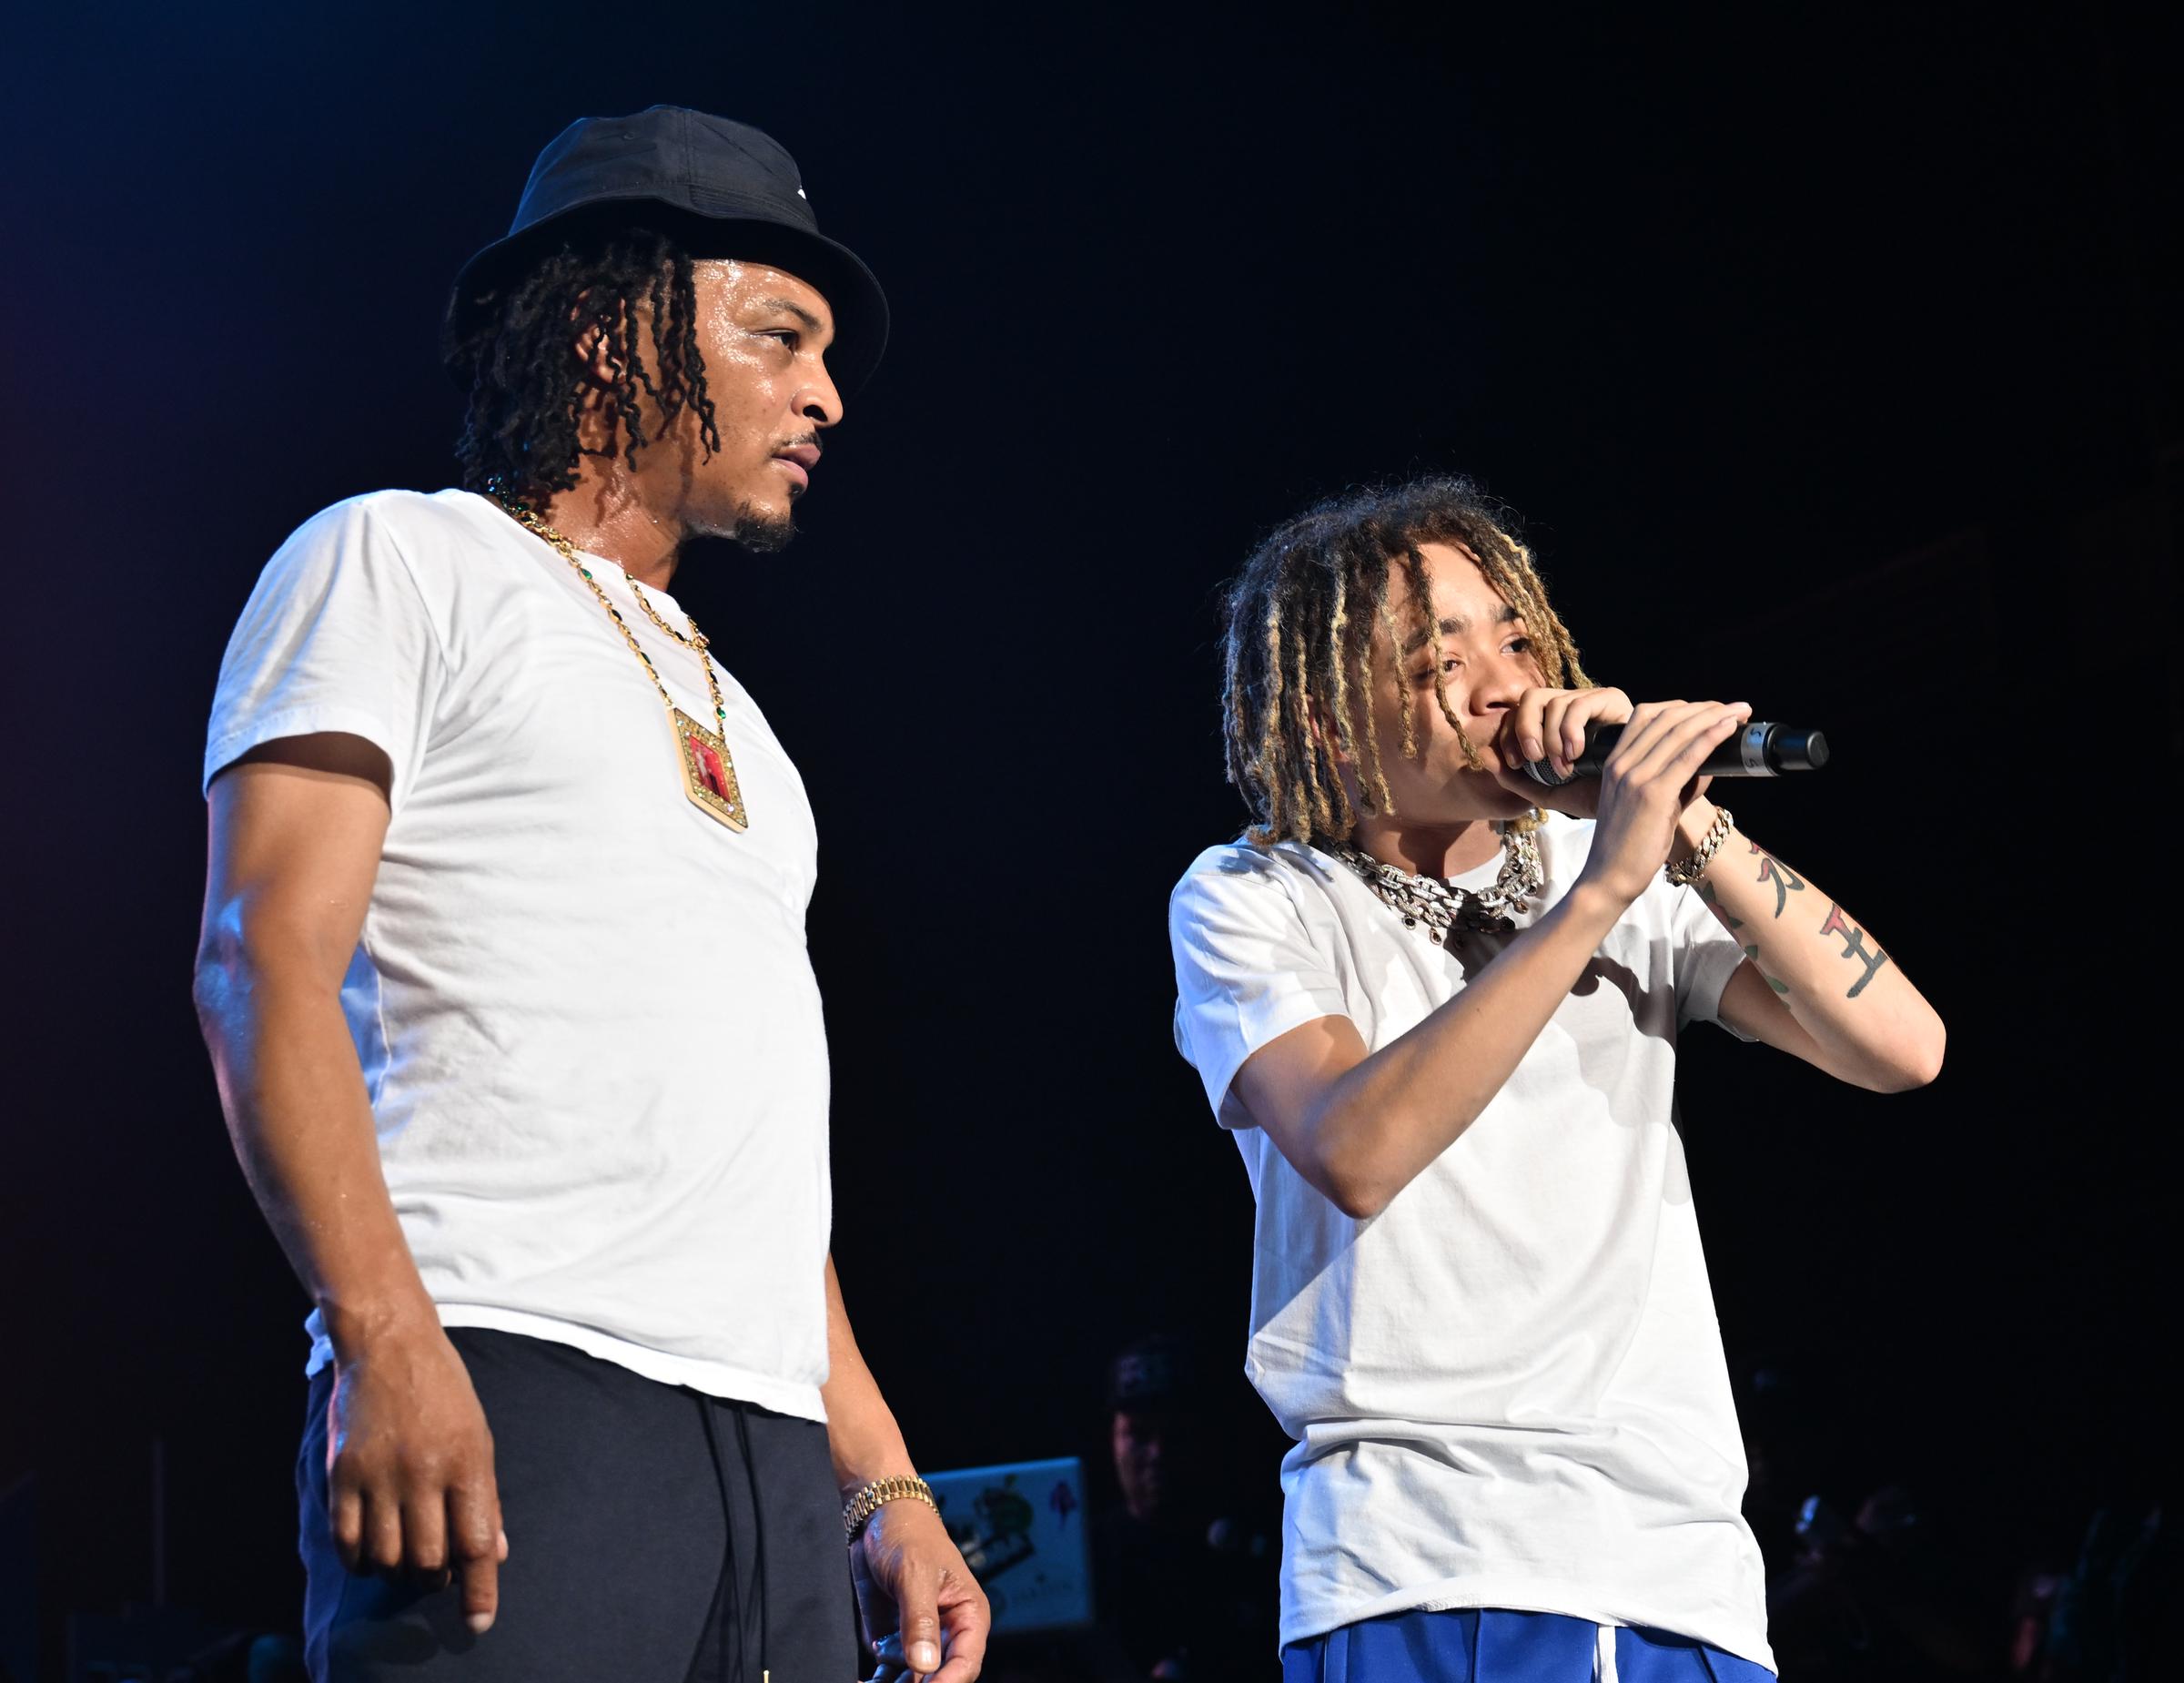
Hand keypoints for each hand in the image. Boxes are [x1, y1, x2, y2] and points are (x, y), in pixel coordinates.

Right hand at [326, 1321, 506, 1631]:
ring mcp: (379, 1474)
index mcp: (467, 1462)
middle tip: (434, 1571)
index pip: (476, 1543)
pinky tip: (369, 1553)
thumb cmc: (442, 1391)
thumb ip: (485, 1497)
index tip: (479, 1622)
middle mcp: (424, 1472)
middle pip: (428, 1560)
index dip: (479, 1590)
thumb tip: (495, 1553)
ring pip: (386, 1558)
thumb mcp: (479, 1436)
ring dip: (397, 1573)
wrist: (388, 1343)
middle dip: (434, 1579)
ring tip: (403, 1560)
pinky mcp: (342, 1473)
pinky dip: (359, 1560)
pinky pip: (347, 1541)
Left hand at [851, 1497, 988, 1682]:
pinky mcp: (894, 1643)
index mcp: (968, 1616)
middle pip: (940, 1678)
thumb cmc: (909, 1536)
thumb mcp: (915, 1574)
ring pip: (913, 1681)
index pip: (966, 1663)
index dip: (948, 1682)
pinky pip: (889, 1675)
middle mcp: (947, 1635)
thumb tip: (925, 1665)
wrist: (877, 1520)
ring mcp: (919, 1642)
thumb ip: (920, 1619)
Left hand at [1488, 686, 1632, 816]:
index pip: (1519, 712)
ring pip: (1553, 700)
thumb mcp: (1548, 792)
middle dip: (1524, 728)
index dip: (1510, 734)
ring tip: (1564, 767)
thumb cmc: (1594, 796)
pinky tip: (1577, 754)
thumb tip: (1484, 757)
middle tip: (1533, 758)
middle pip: (1531, 697)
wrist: (1633, 803)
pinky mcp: (1612, 699)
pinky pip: (1579, 704)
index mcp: (1552, 725)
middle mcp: (1569, 707)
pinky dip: (1570, 730)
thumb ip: (1516, 779)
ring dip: (1552, 738)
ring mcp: (1591, 700)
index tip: (1516, 764)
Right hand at [1567, 699, 1749, 905]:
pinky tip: (1729, 728)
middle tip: (1736, 708)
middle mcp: (1622, 764)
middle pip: (1666, 718)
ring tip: (1740, 712)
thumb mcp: (1648, 806)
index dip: (1682, 706)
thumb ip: (1675, 783)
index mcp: (1614, 763)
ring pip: (1678, 732)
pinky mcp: (1652, 795)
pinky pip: (1687, 757)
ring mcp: (1634, 777)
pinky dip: (1711, 737)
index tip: (1711, 708)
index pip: (1646, 716)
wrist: (1608, 877)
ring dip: (1714, 716)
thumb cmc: (1628, 847)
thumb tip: (1708, 766)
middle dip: (1705, 708)